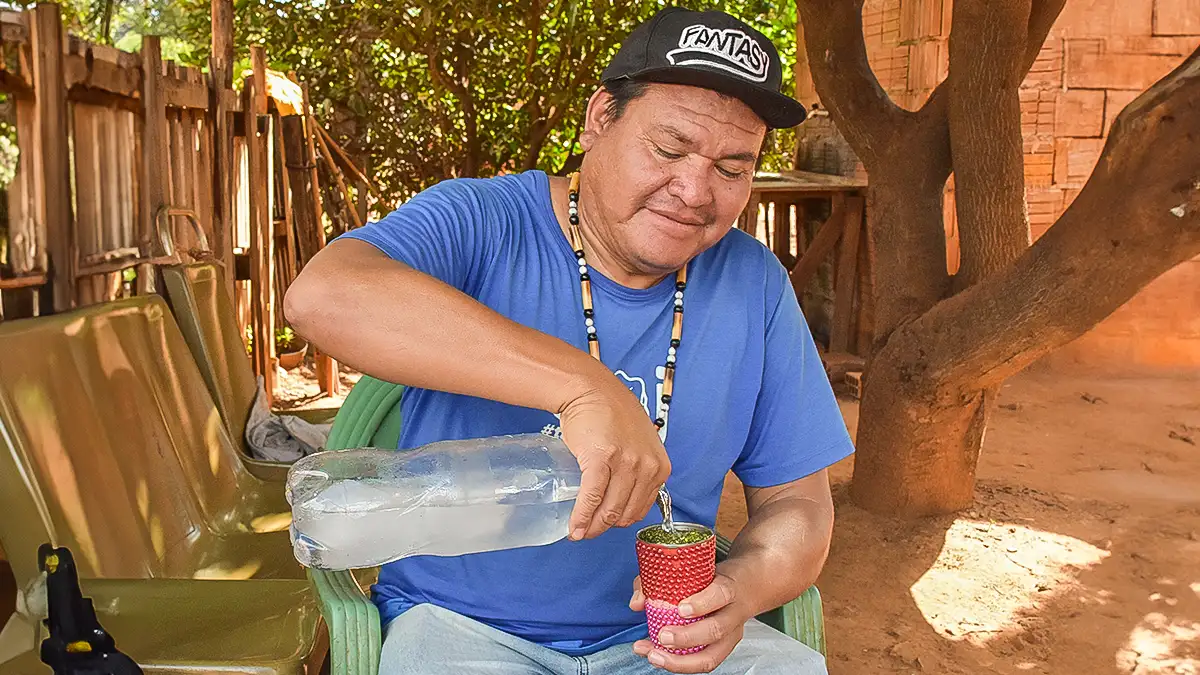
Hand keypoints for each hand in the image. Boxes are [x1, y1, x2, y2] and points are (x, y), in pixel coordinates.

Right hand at [558, 380, 670, 539]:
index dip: (621, 520)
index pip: (642, 507)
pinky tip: (574, 527)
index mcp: (660, 466)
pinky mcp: (602, 460)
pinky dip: (581, 517)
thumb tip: (621, 497)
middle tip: (588, 532)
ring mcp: (626, 464)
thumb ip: (637, 469)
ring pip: (609, 510)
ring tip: (578, 533)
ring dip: (592, 527)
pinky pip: (592, 498)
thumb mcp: (639, 444)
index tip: (606, 524)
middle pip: (625, 513)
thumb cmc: (611, 413)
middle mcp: (648, 467)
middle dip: (605, 528)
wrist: (590, 389)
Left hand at [629, 572, 750, 672]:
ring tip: (654, 655)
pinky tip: (657, 657)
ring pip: (711, 656)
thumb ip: (660, 579)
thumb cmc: (714, 578)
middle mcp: (733, 614)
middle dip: (687, 637)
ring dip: (680, 661)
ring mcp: (730, 636)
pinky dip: (678, 664)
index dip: (701, 603)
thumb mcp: (695, 570)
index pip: (720, 594)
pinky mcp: (722, 650)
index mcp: (728, 588)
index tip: (680, 608)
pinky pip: (702, 663)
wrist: (745, 587)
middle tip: (662, 636)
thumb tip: (638, 602)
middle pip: (716, 630)